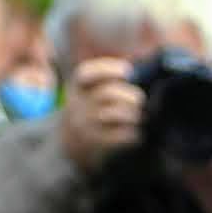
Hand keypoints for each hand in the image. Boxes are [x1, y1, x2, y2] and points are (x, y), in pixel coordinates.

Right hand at [56, 53, 146, 171]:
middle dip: (129, 94)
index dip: (109, 70)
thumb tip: (138, 70)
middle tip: (139, 99)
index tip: (129, 71)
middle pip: (107, 94)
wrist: (72, 142)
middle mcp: (79, 105)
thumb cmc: (91, 107)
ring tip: (137, 116)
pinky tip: (135, 132)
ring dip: (132, 114)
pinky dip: (132, 133)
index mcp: (77, 86)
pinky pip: (120, 135)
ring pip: (115, 115)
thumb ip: (109, 79)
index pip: (88, 74)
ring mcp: (86, 125)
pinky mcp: (96, 143)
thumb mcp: (90, 90)